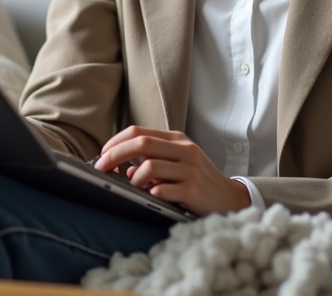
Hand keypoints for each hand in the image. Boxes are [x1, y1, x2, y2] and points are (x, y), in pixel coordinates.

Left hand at [94, 126, 250, 215]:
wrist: (229, 198)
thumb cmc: (198, 179)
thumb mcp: (178, 162)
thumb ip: (153, 160)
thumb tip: (126, 168)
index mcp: (177, 139)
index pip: (139, 132)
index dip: (116, 142)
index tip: (102, 154)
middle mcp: (184, 150)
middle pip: (141, 144)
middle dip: (115, 155)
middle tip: (102, 168)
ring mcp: (190, 169)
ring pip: (150, 166)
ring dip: (134, 179)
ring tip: (134, 187)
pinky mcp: (193, 190)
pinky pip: (163, 190)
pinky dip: (150, 193)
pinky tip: (151, 196)